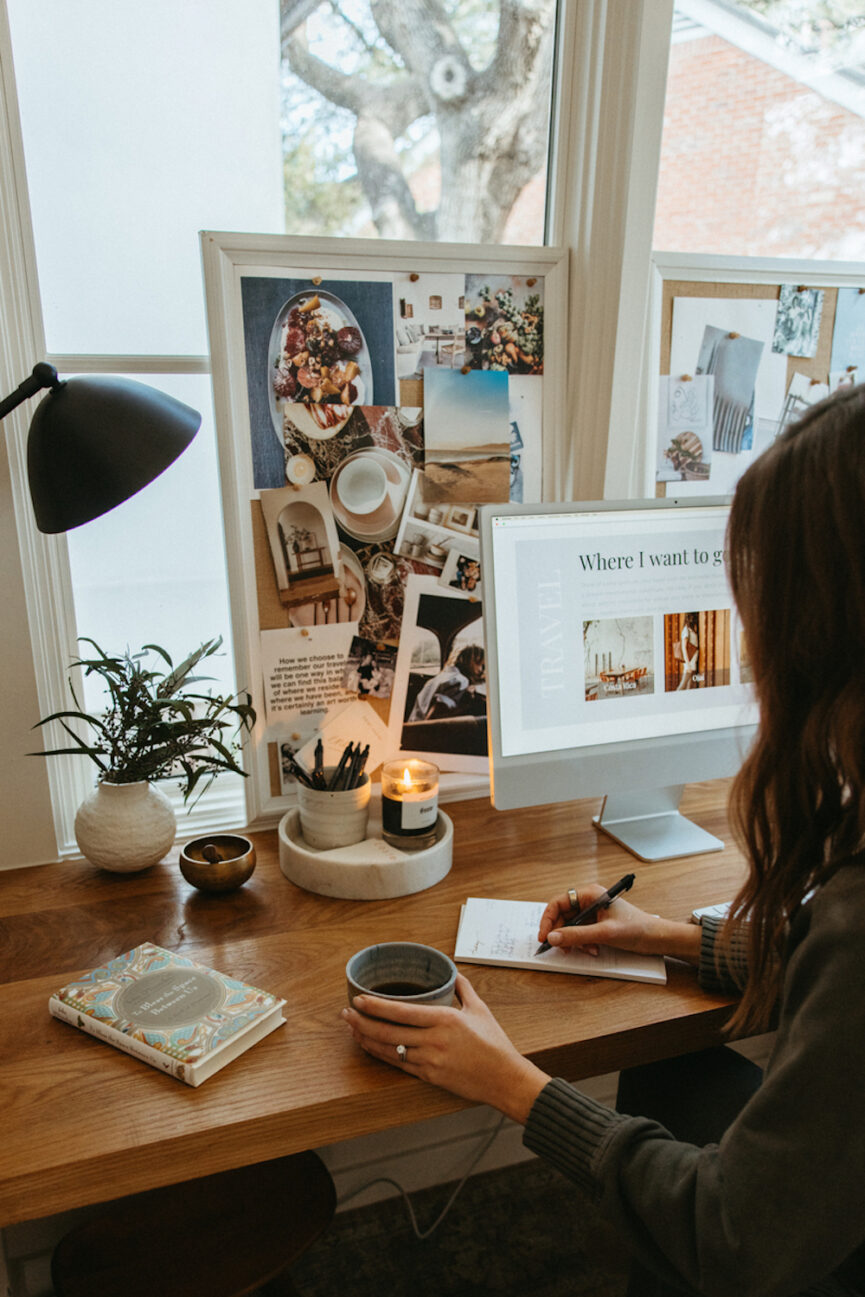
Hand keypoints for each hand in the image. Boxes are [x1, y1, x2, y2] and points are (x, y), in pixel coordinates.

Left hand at [341, 973, 548, 1123]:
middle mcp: (434, 1040)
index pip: (402, 1012)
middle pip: (388, 1032)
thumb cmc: (494, 1044)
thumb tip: (453, 972)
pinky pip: (400, 1065)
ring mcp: (430, 1061)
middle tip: (345, 1013)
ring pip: (390, 1050)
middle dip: (362, 1023)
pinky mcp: (429, 1077)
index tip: (358, 1000)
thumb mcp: (479, 1009)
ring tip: (351, 1030)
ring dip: (367, 1040)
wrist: (504, 1078)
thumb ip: (463, 989)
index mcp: (445, 1020)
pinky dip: (382, 1055)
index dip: (376, 1007)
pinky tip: (371, 1048)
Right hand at [538, 885, 698, 961]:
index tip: (544, 936)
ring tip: (586, 949)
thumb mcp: (604, 934)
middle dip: (562, 933)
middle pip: (563, 916)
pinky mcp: (598, 924)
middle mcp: (590, 901)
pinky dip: (583, 943)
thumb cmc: (637, 928)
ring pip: (571, 926)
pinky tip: (593, 949)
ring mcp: (594, 913)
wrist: (657, 939)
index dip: (548, 920)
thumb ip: (576, 935)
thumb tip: (552, 937)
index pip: (558, 902)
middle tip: (562, 948)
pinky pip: (581, 933)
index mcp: (590, 894)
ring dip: (574, 940)